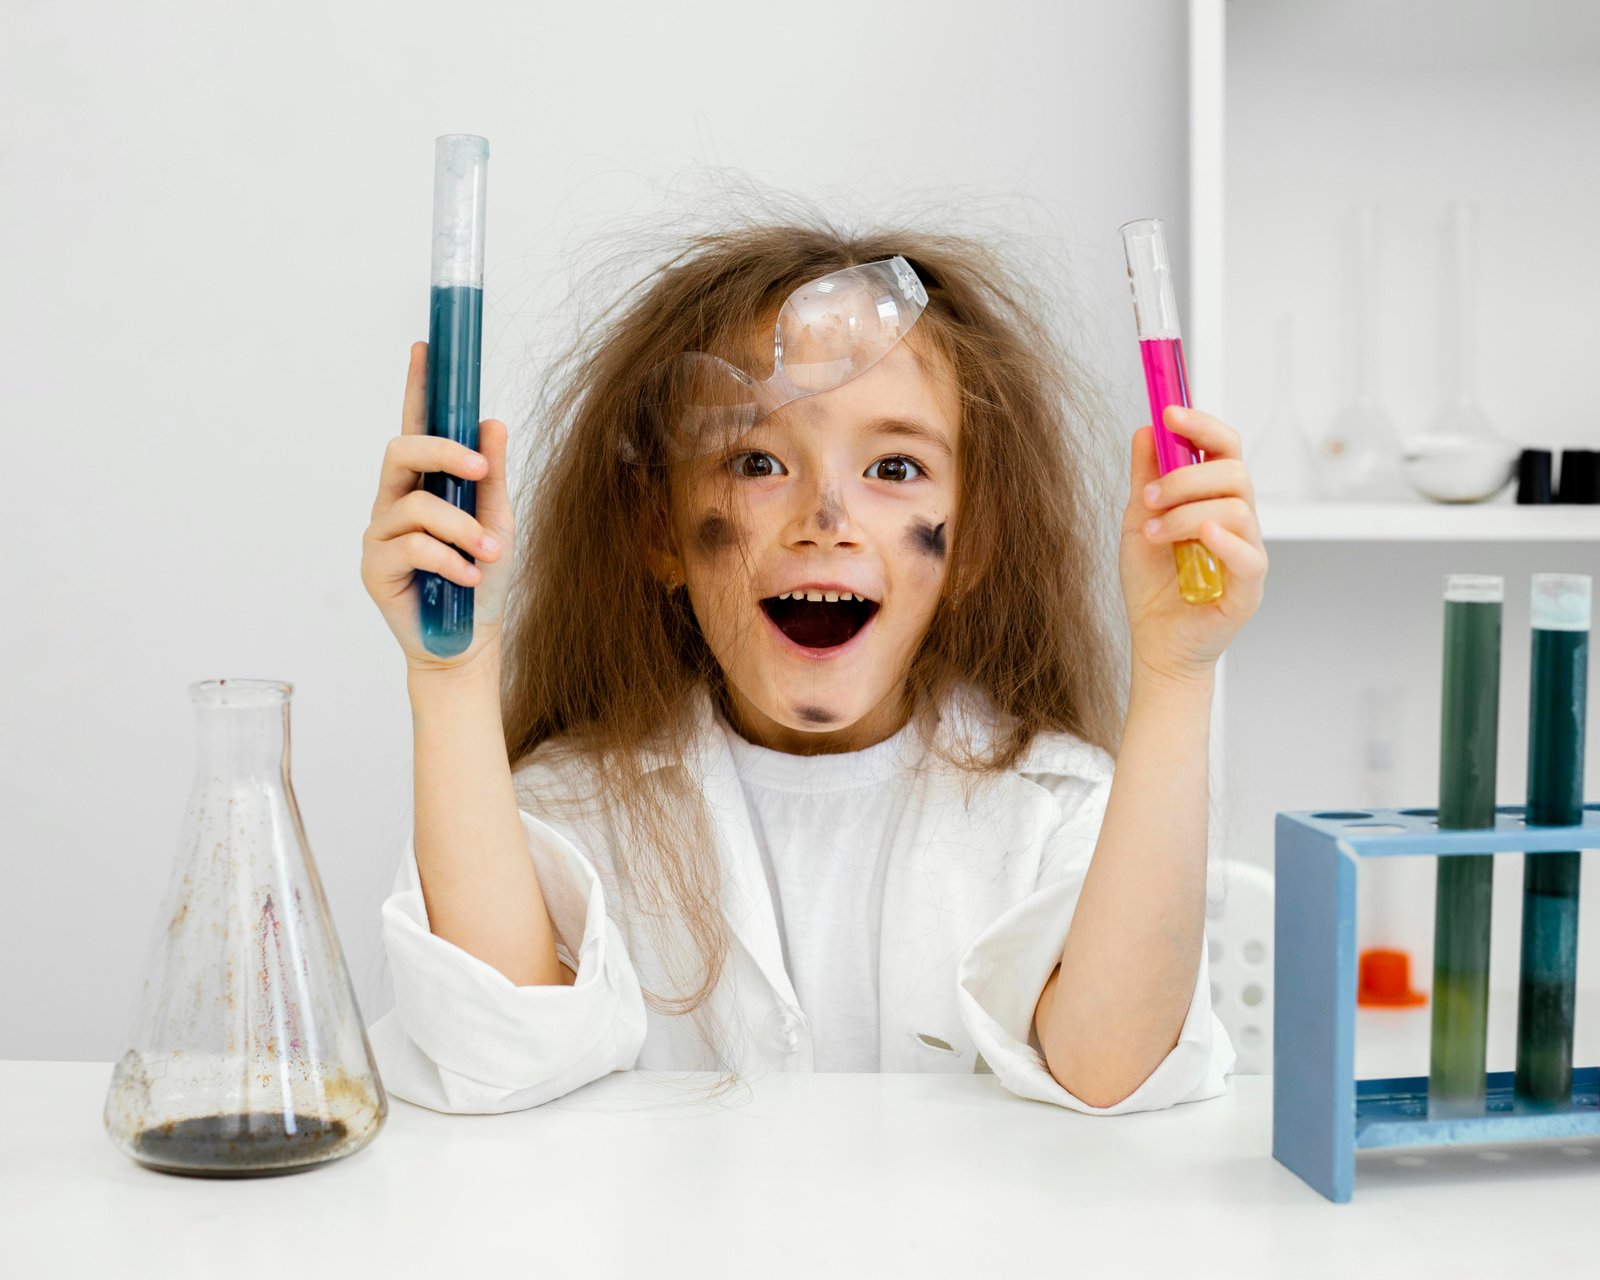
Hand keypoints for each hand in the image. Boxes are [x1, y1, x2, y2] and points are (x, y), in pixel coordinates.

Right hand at [360, 341, 515, 673]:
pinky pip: (413, 547)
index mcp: (426, 483)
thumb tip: (493, 422)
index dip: (417, 387)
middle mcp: (396, 500)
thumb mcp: (498, 520)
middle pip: (402, 450)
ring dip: (462, 527)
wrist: (468, 641)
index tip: (423, 349)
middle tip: (482, 473)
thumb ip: (493, 475)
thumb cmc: (483, 578)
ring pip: (417, 506)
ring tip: (491, 552)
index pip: (418, 426)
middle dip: (444, 453)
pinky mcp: (374, 566)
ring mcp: (381, 532)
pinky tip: (469, 575)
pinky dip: (450, 558)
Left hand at [1118, 406, 1266, 686]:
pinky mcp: (1249, 587)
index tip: (1170, 413)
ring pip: (1236, 507)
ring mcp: (1247, 551)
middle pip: (1234, 471)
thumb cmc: (1153, 584)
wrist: (1155, 642)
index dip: (1202, 425)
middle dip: (1186, 476)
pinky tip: (1200, 538)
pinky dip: (1223, 540)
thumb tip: (1147, 428)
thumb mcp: (1137, 520)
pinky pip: (1249, 554)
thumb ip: (1145, 477)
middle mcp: (1237, 520)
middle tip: (1149, 498)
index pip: (1224, 447)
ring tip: (1153, 533)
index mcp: (1213, 498)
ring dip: (1185, 513)